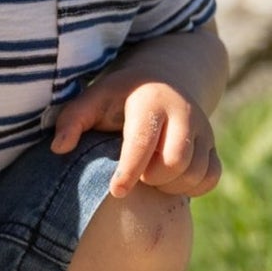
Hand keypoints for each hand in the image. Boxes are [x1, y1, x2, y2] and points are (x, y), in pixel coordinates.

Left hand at [52, 76, 221, 198]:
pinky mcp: (213, 145)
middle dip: (152, 178)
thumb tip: (59, 148)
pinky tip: (171, 180)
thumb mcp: (94, 99)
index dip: (129, 171)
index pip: (143, 141)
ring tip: (151, 176)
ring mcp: (203, 129)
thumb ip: (73, 119)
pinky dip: (192, 187)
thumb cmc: (120, 97)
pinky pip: (211, 178)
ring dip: (171, 185)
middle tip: (137, 174)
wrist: (164, 80)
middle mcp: (184, 113)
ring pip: (195, 173)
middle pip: (175, 161)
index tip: (116, 190)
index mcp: (151, 101)